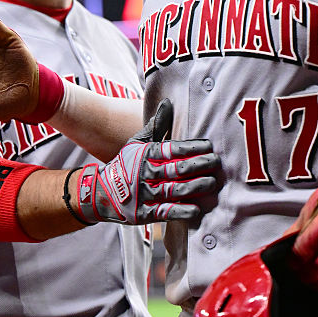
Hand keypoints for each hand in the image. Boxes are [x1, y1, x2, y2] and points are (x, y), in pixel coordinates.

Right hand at [76, 99, 220, 223]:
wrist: (102, 193)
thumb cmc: (125, 165)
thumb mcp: (137, 143)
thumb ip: (155, 126)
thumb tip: (168, 103)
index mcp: (146, 154)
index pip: (172, 149)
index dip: (192, 148)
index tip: (209, 146)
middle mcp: (146, 173)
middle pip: (177, 169)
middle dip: (199, 165)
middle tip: (216, 162)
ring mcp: (145, 194)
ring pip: (175, 190)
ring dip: (195, 186)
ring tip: (211, 182)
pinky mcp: (145, 213)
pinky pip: (166, 212)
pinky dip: (181, 211)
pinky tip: (197, 209)